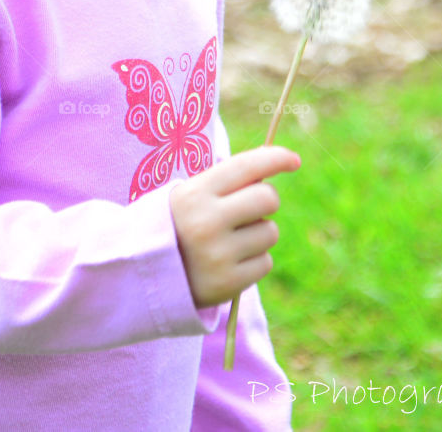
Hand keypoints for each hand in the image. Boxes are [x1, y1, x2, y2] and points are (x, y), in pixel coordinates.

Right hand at [168, 146, 300, 308]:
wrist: (148, 274)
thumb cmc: (180, 223)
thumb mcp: (192, 194)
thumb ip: (229, 181)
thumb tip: (276, 165)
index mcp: (195, 192)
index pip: (246, 166)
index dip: (275, 159)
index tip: (294, 160)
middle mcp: (206, 221)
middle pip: (267, 198)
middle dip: (266, 200)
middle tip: (251, 208)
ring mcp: (218, 255)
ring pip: (269, 231)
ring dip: (259, 232)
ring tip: (231, 239)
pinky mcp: (228, 283)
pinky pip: (265, 262)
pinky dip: (254, 260)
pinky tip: (230, 261)